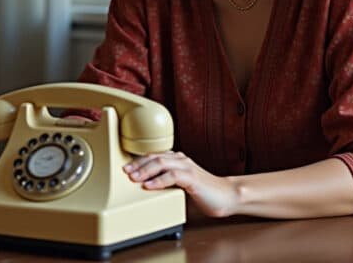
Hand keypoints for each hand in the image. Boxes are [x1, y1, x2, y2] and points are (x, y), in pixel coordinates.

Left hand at [125, 150, 239, 217]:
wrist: (227, 196)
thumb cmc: (204, 192)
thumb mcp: (181, 184)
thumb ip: (167, 180)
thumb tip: (147, 185)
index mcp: (177, 159)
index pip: (153, 155)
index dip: (138, 161)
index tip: (125, 168)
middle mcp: (181, 160)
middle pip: (154, 156)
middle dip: (138, 164)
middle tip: (125, 172)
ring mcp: (187, 167)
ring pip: (161, 163)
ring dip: (145, 170)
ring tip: (134, 178)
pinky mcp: (193, 179)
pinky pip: (173, 176)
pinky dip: (159, 180)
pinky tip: (149, 186)